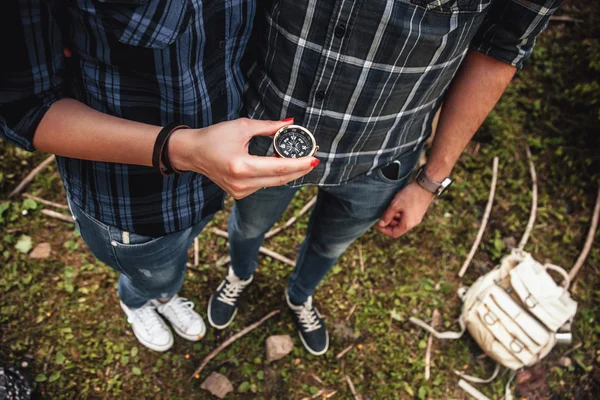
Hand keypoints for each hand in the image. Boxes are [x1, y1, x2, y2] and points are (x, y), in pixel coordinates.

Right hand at [169, 118, 318, 198]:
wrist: (191, 153)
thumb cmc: (214, 137)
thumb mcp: (242, 126)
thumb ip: (269, 127)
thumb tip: (290, 123)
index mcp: (241, 166)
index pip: (278, 168)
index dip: (299, 164)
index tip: (314, 159)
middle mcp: (241, 183)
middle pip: (279, 180)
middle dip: (298, 170)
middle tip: (313, 159)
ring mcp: (239, 191)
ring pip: (272, 183)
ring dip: (286, 173)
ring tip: (298, 160)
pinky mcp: (238, 194)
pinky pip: (262, 185)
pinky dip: (272, 176)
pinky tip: (278, 166)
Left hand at [376, 181, 434, 237]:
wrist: (425, 186)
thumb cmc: (410, 195)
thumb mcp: (395, 205)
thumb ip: (387, 216)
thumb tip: (381, 224)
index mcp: (407, 224)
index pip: (394, 234)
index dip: (384, 230)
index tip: (378, 224)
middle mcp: (413, 224)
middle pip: (398, 229)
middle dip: (389, 224)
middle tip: (382, 216)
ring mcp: (417, 218)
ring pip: (403, 223)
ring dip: (394, 219)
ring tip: (389, 210)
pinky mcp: (418, 213)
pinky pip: (407, 218)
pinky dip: (400, 215)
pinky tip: (397, 207)